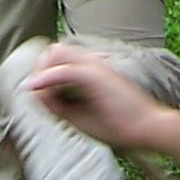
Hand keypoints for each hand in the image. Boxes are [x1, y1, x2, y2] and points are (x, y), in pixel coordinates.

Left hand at [25, 44, 167, 150]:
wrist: (145, 128)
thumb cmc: (117, 124)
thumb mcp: (78, 115)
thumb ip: (56, 103)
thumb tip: (34, 91)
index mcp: (89, 70)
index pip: (56, 57)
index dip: (42, 74)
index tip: (41, 95)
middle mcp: (91, 63)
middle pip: (54, 50)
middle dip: (39, 69)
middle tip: (36, 91)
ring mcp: (94, 66)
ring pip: (56, 54)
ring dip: (42, 71)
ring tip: (37, 91)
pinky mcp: (96, 75)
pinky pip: (65, 70)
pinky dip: (47, 77)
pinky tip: (36, 87)